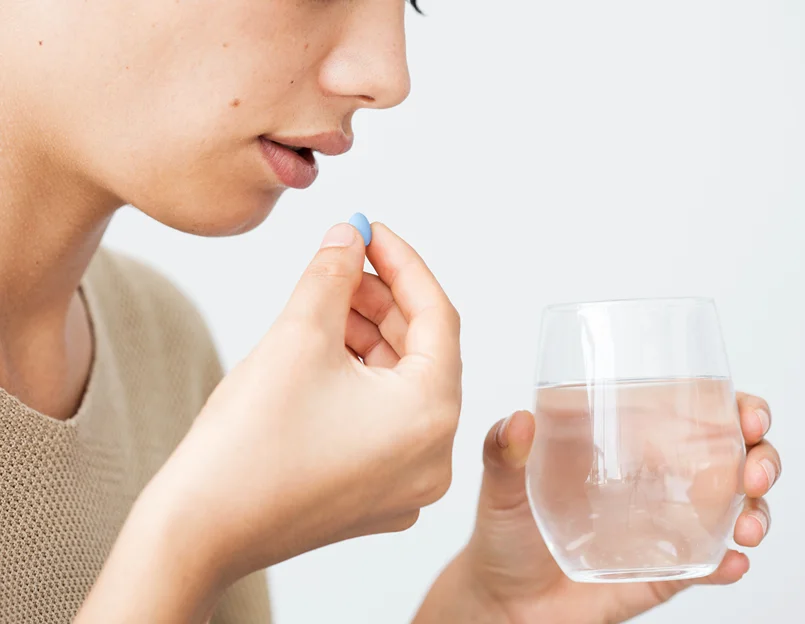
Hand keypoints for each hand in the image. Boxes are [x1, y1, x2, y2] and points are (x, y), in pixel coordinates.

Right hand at [78, 222, 461, 621]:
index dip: (403, 263)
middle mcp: (433, 457)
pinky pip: (387, 422)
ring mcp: (407, 484)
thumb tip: (349, 235)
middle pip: (424, 352)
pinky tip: (328, 349)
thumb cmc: (246, 445)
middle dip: (384, 300)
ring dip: (371, 337)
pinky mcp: (378, 496)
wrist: (196, 532)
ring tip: (330, 302)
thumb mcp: (298, 335)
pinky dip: (364, 380)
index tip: (372, 230)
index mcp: (430, 417)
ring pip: (403, 387)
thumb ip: (332, 273)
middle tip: (344, 262)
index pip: (438, 317)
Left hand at [416, 393, 778, 623]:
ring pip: (737, 509)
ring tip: (746, 526)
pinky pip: (709, 566)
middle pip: (734, 458)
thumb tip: (518, 421)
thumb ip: (502, 452)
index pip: (696, 413)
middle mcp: (659, 481)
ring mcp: (668, 527)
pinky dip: (729, 564)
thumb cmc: (507, 532)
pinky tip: (731, 563)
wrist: (505, 602)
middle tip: (755, 472)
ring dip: (758, 512)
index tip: (747, 414)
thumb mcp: (500, 484)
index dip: (736, 407)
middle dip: (763, 458)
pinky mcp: (665, 572)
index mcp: (631, 445)